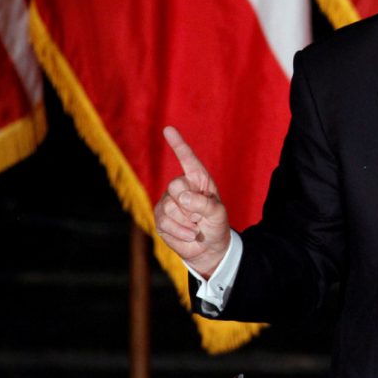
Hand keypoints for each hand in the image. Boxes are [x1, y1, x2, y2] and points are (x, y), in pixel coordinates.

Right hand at [153, 126, 230, 276]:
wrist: (208, 248)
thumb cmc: (216, 225)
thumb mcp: (217, 214)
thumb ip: (203, 203)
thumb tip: (181, 197)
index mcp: (198, 180)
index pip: (188, 160)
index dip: (178, 145)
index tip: (168, 129)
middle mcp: (181, 187)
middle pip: (176, 185)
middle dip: (191, 205)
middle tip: (201, 216)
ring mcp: (168, 202)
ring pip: (171, 207)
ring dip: (188, 222)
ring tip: (196, 226)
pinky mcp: (160, 219)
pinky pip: (165, 222)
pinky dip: (181, 231)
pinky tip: (189, 234)